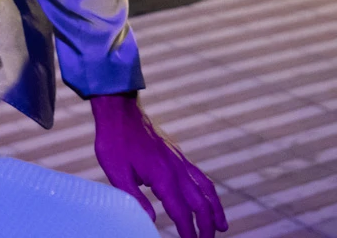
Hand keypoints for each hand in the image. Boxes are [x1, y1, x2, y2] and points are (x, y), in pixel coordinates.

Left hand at [92, 93, 226, 237]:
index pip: (182, 212)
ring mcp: (180, 160)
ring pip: (206, 189)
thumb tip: (151, 220)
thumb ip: (134, 196)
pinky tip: (208, 199)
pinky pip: (201, 176)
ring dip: (215, 210)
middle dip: (207, 226)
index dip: (188, 232)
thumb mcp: (116, 170)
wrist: (120, 110)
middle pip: (201, 204)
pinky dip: (210, 192)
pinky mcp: (178, 154)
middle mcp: (177, 169)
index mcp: (163, 176)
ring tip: (222, 227)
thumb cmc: (114, 140)